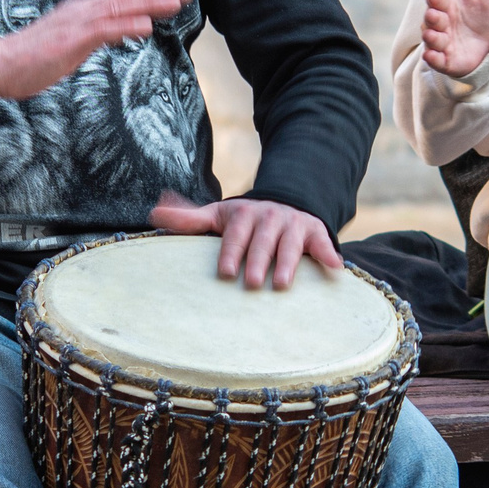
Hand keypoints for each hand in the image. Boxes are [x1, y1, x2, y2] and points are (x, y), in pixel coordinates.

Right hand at [0, 0, 193, 112]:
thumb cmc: (32, 59)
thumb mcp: (73, 44)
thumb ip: (99, 35)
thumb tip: (125, 31)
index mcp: (82, 10)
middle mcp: (81, 10)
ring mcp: (76, 23)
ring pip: (119, 7)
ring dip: (149, 3)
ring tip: (175, 0)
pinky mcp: (70, 40)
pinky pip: (103, 30)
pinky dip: (126, 25)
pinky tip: (146, 25)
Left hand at [149, 192, 344, 291]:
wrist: (286, 201)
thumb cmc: (245, 220)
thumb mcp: (218, 215)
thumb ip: (190, 219)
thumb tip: (154, 212)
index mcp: (243, 215)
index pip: (235, 233)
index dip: (231, 251)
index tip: (225, 272)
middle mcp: (270, 217)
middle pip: (263, 240)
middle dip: (258, 260)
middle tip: (252, 283)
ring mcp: (294, 224)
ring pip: (291, 243)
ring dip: (289, 262)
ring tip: (282, 285)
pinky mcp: (316, 232)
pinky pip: (324, 242)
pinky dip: (329, 254)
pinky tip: (334, 269)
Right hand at [421, 0, 488, 78]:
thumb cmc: (483, 13)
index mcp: (447, 4)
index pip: (435, 0)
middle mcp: (441, 23)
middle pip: (430, 19)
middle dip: (431, 18)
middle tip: (435, 16)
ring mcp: (442, 42)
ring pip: (430, 39)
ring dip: (430, 37)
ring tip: (433, 35)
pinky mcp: (446, 60)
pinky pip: (434, 60)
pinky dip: (431, 58)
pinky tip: (431, 56)